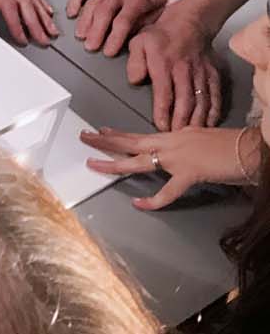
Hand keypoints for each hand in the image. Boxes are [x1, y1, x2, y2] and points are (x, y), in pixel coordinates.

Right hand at [66, 0, 169, 54]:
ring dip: (84, 22)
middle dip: (95, 32)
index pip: (123, 21)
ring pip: (91, 4)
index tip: (109, 51)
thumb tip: (129, 39)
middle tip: (90, 47)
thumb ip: (143, 23)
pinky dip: (74, 2)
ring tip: (81, 36)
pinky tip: (72, 14)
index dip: (114, 38)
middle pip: (103, 13)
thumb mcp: (158, 8)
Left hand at [80, 124, 251, 209]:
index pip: (141, 134)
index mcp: (174, 134)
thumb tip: (178, 152)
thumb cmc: (231, 145)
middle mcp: (171, 141)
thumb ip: (185, 145)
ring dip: (113, 162)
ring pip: (138, 160)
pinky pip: (167, 191)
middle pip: (131, 140)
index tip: (101, 129)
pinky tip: (140, 204)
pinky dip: (154, 200)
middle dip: (105, 139)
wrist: (249, 148)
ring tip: (92, 164)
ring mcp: (178, 157)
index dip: (119, 133)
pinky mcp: (190, 173)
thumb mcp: (201, 140)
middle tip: (84, 137)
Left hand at [127, 5, 223, 129]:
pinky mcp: (213, 74)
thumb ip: (135, 62)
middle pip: (185, 100)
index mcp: (163, 63)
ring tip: (191, 135)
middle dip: (181, 121)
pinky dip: (214, 111)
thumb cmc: (160, 34)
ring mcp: (201, 73)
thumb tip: (135, 80)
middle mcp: (184, 70)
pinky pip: (215, 95)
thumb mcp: (138, 42)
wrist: (190, 21)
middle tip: (176, 137)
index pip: (164, 92)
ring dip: (197, 119)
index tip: (161, 126)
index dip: (163, 111)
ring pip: (201, 100)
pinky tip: (209, 123)